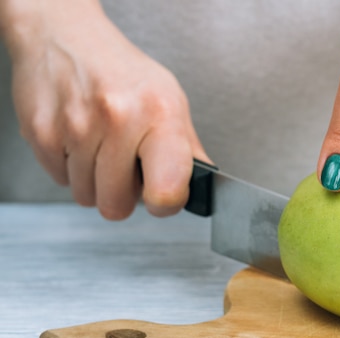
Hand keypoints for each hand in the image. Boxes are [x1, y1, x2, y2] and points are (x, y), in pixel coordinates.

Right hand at [1, 0, 208, 218]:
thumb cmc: (123, 72)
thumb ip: (188, 149)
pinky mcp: (41, 133)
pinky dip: (70, 167)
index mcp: (160, 114)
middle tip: (125, 165)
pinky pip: (60, 181)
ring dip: (94, 180)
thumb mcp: (170, 101)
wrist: (66, 36)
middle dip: (122, 193)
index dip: (164, 205)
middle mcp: (118, 118)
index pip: (166, 191)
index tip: (162, 198)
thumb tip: (203, 186)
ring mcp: (76, 126)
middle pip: (116, 206)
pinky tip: (79, 139)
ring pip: (86, 197)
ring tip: (101, 146)